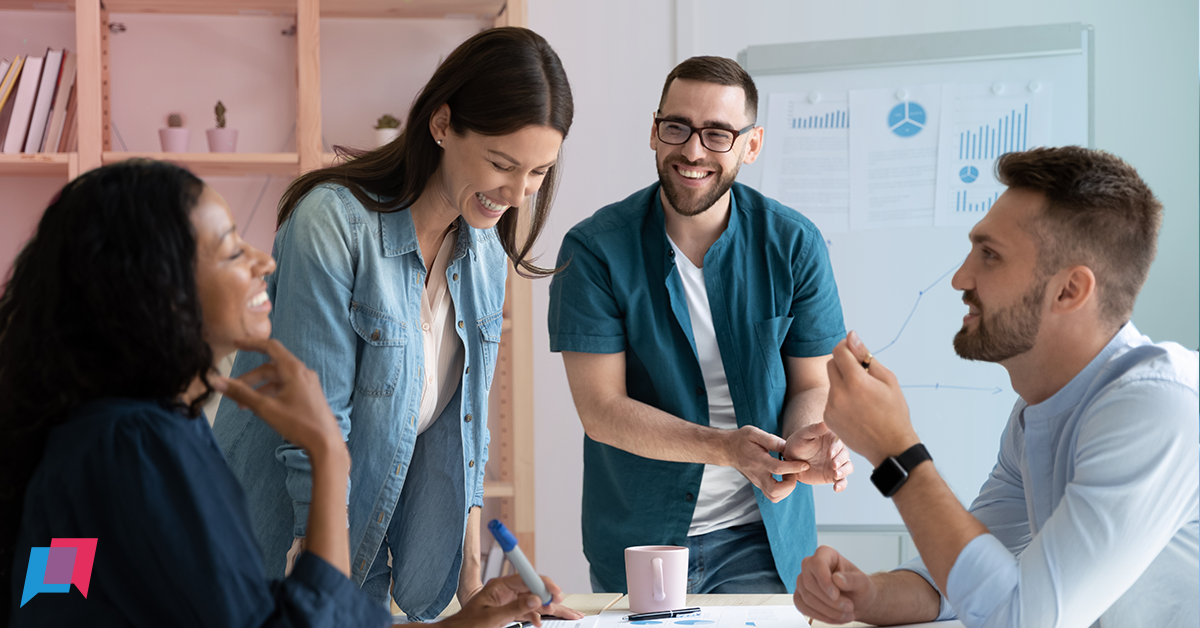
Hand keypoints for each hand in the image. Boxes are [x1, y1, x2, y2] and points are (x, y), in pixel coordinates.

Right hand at [212, 337, 342, 456]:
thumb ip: (241, 393)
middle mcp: (302, 372)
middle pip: (271, 368)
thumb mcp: (265, 408)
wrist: (326, 443)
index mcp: (293, 369)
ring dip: (260, 389)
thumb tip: (217, 381)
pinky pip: (286, 388)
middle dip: (250, 378)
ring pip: (278, 380)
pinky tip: (261, 408)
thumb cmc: (299, 423)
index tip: (236, 344)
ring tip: (244, 406)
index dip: (252, 344)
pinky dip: (271, 394)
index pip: (270, 347)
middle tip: (233, 391)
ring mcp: (307, 384)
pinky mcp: (309, 395)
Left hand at [440, 574, 581, 627]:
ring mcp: (507, 600)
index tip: (556, 593)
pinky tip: (541, 622)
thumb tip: (536, 599)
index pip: (527, 578)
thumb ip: (514, 609)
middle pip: (534, 589)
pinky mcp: (508, 610)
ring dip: (548, 608)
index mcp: (499, 586)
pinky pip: (527, 610)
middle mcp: (505, 590)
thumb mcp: (491, 619)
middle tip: (567, 608)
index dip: (544, 585)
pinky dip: (537, 616)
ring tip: (565, 615)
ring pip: (534, 601)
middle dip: (551, 598)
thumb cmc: (466, 626)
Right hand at [725, 425, 810, 501]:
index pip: (777, 469)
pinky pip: (773, 495)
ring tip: (790, 475)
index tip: (804, 464)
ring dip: (787, 490)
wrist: (728, 450)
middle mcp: (757, 475)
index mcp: (758, 460)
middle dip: (790, 485)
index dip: (794, 468)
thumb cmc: (742, 440)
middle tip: (794, 473)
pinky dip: (782, 491)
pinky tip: (784, 479)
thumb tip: (787, 446)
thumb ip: (771, 440)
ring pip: (774, 496)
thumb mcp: (754, 433)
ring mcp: (758, 482)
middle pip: (775, 491)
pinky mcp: (759, 485)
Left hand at [782, 422, 852, 491]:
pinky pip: (842, 481)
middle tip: (833, 465)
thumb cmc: (797, 442)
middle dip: (841, 460)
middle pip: (846, 455)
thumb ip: (815, 429)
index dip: (836, 448)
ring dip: (844, 472)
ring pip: (848, 468)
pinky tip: (836, 488)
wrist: (791, 459)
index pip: (840, 442)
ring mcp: (837, 464)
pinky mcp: (833, 476)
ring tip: (835, 475)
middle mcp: (837, 451)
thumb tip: (826, 422)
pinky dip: (842, 485)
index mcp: (832, 439)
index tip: (829, 453)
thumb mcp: (803, 434)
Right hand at [795, 546, 876, 623]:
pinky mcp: (800, 596)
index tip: (835, 595)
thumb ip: (852, 579)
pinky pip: (803, 607)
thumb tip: (837, 579)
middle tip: (848, 608)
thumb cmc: (858, 587)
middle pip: (810, 583)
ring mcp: (803, 581)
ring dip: (827, 611)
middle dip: (829, 601)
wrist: (857, 601)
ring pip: (807, 597)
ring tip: (846, 615)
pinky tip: (834, 618)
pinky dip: (820, 616)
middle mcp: (811, 565)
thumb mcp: (862, 582)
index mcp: (825, 554)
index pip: (817, 563)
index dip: (824, 580)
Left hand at [824, 331, 919, 466]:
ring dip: (843, 382)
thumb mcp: (887, 379)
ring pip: (831, 382)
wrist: (890, 447)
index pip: (839, 351)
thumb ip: (866, 356)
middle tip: (861, 373)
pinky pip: (830, 399)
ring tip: (862, 396)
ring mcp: (831, 407)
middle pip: (831, 364)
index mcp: (856, 381)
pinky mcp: (828, 418)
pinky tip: (856, 409)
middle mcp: (839, 394)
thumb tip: (851, 336)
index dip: (846, 346)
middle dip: (844, 363)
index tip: (854, 349)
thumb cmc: (894, 411)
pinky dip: (840, 398)